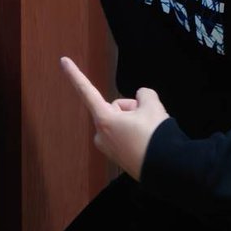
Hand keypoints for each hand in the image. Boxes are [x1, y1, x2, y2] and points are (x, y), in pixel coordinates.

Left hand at [60, 56, 169, 180]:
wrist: (167, 170)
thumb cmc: (155, 137)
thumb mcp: (153, 105)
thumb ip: (144, 95)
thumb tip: (141, 99)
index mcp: (104, 119)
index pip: (86, 90)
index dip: (75, 74)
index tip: (63, 60)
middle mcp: (101, 134)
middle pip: (117, 108)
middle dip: (133, 109)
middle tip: (149, 120)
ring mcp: (108, 148)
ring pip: (123, 122)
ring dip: (136, 123)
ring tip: (152, 134)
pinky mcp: (118, 158)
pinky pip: (126, 136)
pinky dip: (136, 135)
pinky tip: (148, 142)